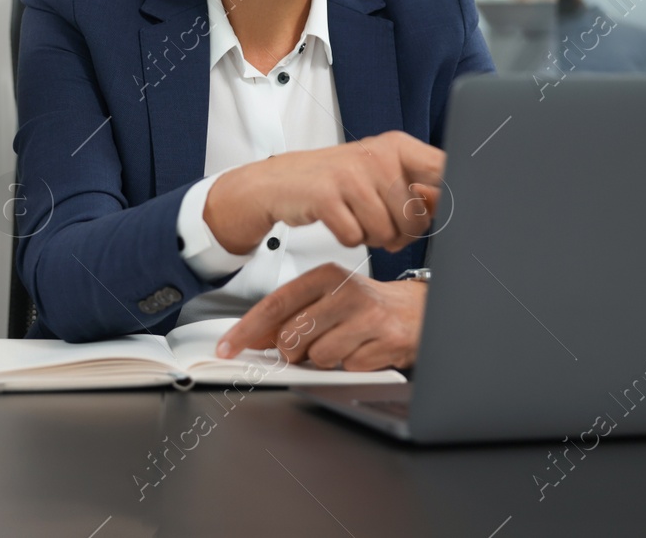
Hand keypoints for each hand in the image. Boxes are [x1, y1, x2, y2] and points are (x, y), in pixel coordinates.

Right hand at [205, 131, 442, 254]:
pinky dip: (348, 239)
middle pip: (415, 218)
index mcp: (399, 146)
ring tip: (357, 218)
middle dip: (401, 232)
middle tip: (382, 223)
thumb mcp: (383, 174)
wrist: (282, 181)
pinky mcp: (327, 196)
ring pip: (385, 232)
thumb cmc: (340, 180)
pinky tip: (338, 221)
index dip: (450, 200)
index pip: (444, 171)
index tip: (442, 211)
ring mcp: (351, 174)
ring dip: (372, 237)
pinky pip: (355, 238)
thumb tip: (450, 210)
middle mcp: (377, 155)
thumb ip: (420, 190)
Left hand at [216, 262, 425, 370]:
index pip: (275, 304)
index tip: (228, 347)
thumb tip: (252, 337)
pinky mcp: (387, 341)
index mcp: (327, 276)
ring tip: (345, 343)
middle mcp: (347, 292)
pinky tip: (364, 349)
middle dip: (295, 351)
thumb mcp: (327, 297)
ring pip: (320, 356)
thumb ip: (291, 314)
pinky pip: (349, 368)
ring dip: (327, 359)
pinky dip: (352, 366)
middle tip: (312, 344)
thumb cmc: (366, 305)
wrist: (417, 310)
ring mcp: (369, 317)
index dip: (247, 329)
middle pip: (293, 337)